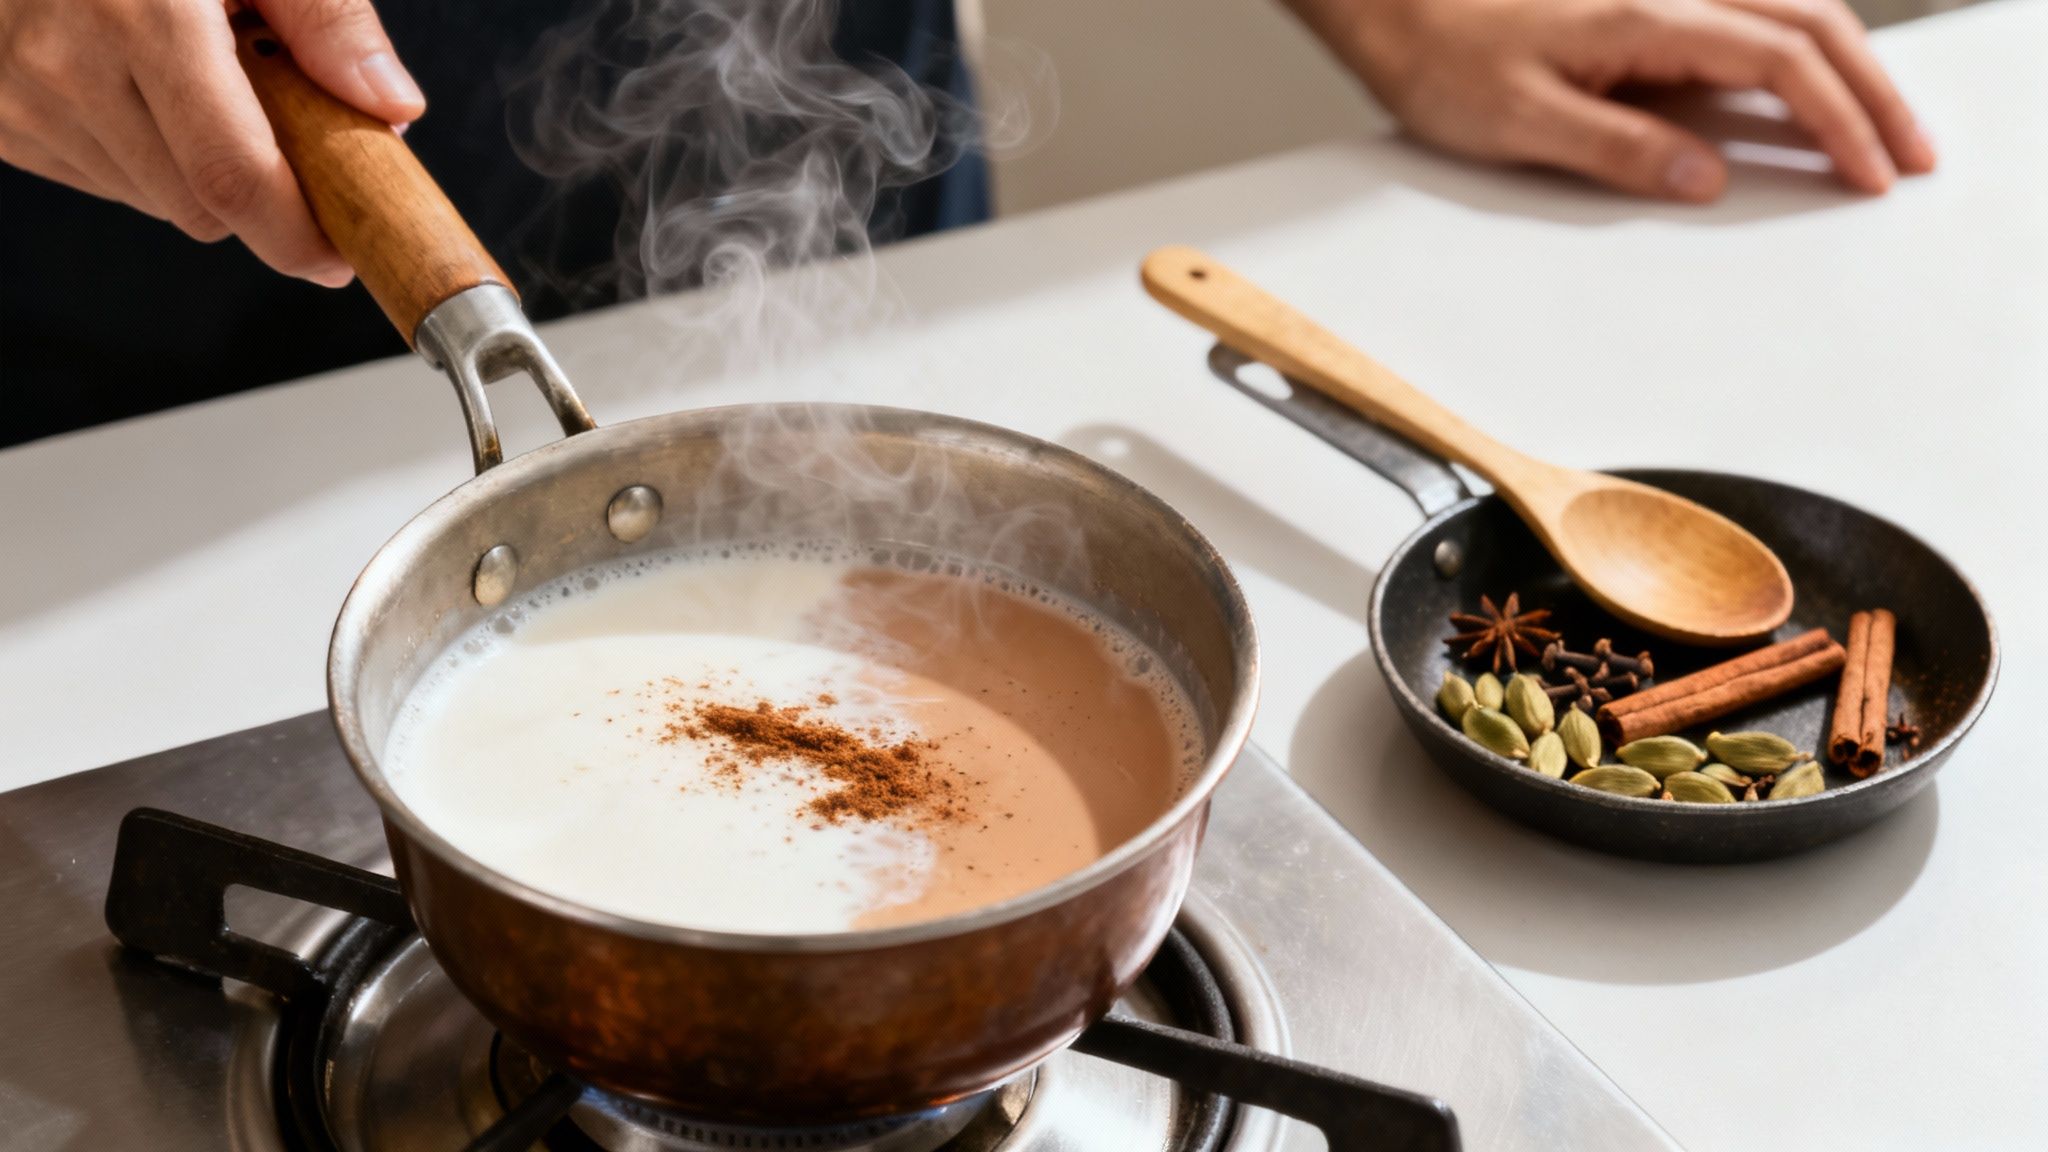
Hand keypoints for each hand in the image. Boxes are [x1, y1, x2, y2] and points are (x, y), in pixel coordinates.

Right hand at [0, 0, 424, 282]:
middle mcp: (65, 65)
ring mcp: (20, 98)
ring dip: (200, 173)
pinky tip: (146, 90)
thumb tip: (392, 106)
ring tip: (204, 84)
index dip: (300, 236)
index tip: (343, 253)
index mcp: (142, 17)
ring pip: (154, 200)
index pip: (234, 178)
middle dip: (264, 197)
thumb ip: (327, 19)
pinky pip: (101, 179)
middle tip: (289, 136)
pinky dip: (145, 156)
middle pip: (202, 208)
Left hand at [1288, 0, 1934, 200]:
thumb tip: (1701, 177)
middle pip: (1812, 23)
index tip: (1870, 171)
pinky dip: (1798, 51)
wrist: (1394, 5)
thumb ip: (1616, 147)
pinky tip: (1803, 89)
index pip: (1780, 61)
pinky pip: (1749, 16)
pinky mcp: (1645, 8)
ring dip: (1845, 67)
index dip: (1839, 118)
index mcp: (1648, 18)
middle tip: (1908, 154)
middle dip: (1873, 90)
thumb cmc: (1441, 55)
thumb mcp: (1519, 120)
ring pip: (1789, 12)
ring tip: (1877, 128)